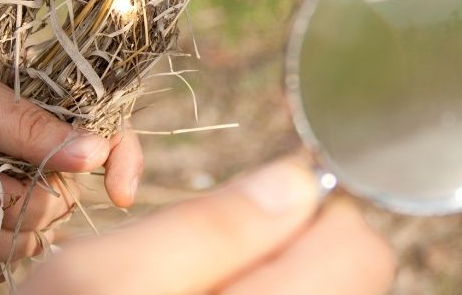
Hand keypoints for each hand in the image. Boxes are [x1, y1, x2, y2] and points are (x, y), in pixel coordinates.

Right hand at [18, 157, 394, 294]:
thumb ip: (208, 225)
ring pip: (330, 291)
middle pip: (354, 273)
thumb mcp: (101, 276)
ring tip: (202, 289)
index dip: (311, 208)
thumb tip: (298, 178)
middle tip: (216, 257)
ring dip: (279, 275)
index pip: (360, 248)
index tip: (259, 206)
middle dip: (293, 243)